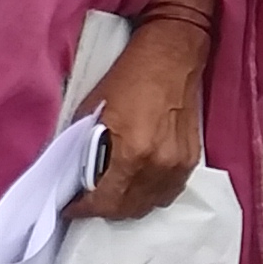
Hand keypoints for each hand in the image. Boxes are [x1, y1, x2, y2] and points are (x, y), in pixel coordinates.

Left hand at [68, 12, 205, 219]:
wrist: (172, 55)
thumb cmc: (130, 75)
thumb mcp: (94, 109)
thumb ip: (84, 147)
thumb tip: (74, 175)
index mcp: (131, 152)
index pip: (103, 200)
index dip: (82, 208)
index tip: (71, 207)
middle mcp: (157, 164)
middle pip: (126, 209)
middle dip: (103, 209)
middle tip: (88, 201)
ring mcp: (177, 164)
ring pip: (148, 205)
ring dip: (127, 205)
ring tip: (112, 194)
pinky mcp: (191, 159)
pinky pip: (167, 192)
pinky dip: (150, 194)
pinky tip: (138, 183)